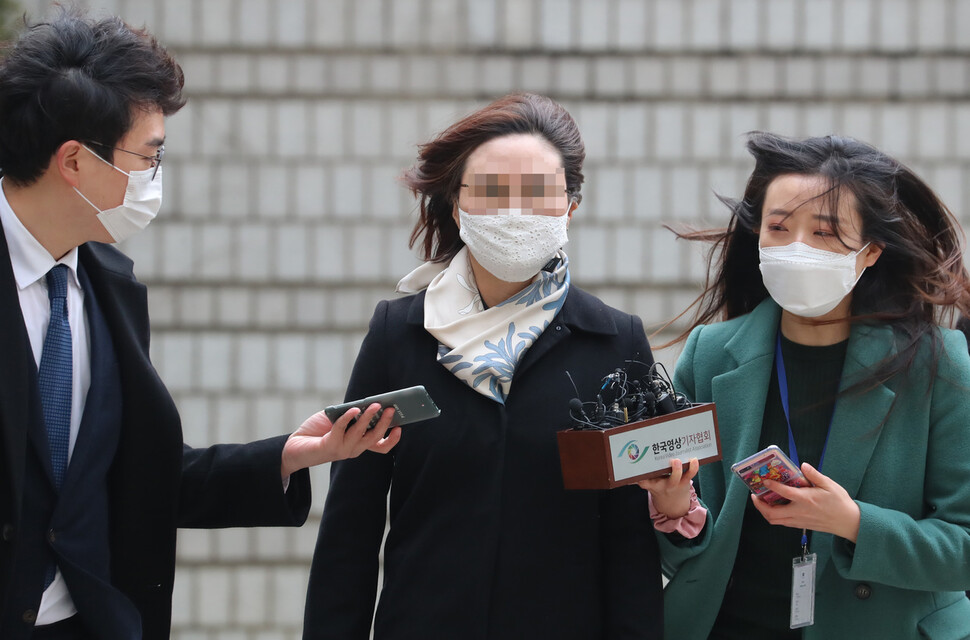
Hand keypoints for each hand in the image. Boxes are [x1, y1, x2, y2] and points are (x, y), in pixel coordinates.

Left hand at [280, 403, 401, 478]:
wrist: (295, 444)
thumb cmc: (319, 430)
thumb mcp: (339, 418)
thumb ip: (351, 414)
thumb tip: (366, 404)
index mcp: (359, 444)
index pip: (381, 447)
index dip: (392, 440)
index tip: (400, 426)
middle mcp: (354, 449)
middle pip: (375, 438)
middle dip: (385, 423)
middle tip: (391, 409)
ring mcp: (343, 450)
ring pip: (361, 434)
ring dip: (369, 417)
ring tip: (375, 404)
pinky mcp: (330, 446)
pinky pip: (342, 429)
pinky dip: (348, 417)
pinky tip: (354, 408)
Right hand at [637, 458, 698, 518]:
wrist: (673, 505)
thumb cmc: (659, 487)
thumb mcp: (649, 484)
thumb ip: (643, 475)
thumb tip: (630, 465)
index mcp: (651, 485)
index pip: (642, 482)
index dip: (637, 478)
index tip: (634, 474)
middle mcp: (662, 486)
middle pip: (662, 481)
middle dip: (662, 471)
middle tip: (669, 461)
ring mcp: (674, 484)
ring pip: (676, 478)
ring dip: (677, 470)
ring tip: (677, 461)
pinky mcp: (684, 483)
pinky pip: (689, 475)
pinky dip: (693, 467)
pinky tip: (694, 459)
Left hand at [752, 462, 860, 541]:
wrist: (848, 522)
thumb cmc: (840, 503)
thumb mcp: (830, 485)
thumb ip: (814, 475)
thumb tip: (803, 465)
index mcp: (806, 500)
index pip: (784, 493)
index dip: (771, 486)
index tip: (764, 480)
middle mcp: (799, 512)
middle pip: (772, 514)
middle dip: (759, 505)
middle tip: (755, 495)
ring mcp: (799, 521)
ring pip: (775, 520)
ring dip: (764, 512)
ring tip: (761, 501)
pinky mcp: (800, 525)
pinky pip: (782, 523)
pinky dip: (774, 516)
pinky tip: (774, 507)